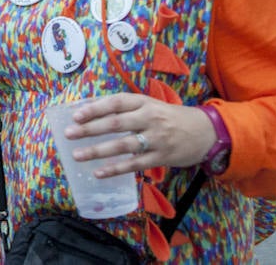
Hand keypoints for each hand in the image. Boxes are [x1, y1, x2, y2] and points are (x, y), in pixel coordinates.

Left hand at [64, 93, 216, 177]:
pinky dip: (115, 169)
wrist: (206, 132)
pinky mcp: (161, 158)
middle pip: (115, 123)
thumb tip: (88, 108)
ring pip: (123, 145)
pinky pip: (134, 164)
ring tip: (77, 155)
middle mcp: (149, 118)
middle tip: (69, 134)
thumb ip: (124, 108)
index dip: (95, 108)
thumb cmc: (170, 117)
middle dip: (90, 129)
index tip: (75, 115)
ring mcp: (156, 139)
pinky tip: (99, 173)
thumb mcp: (149, 105)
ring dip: (98, 151)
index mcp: (144, 102)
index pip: (115, 103)